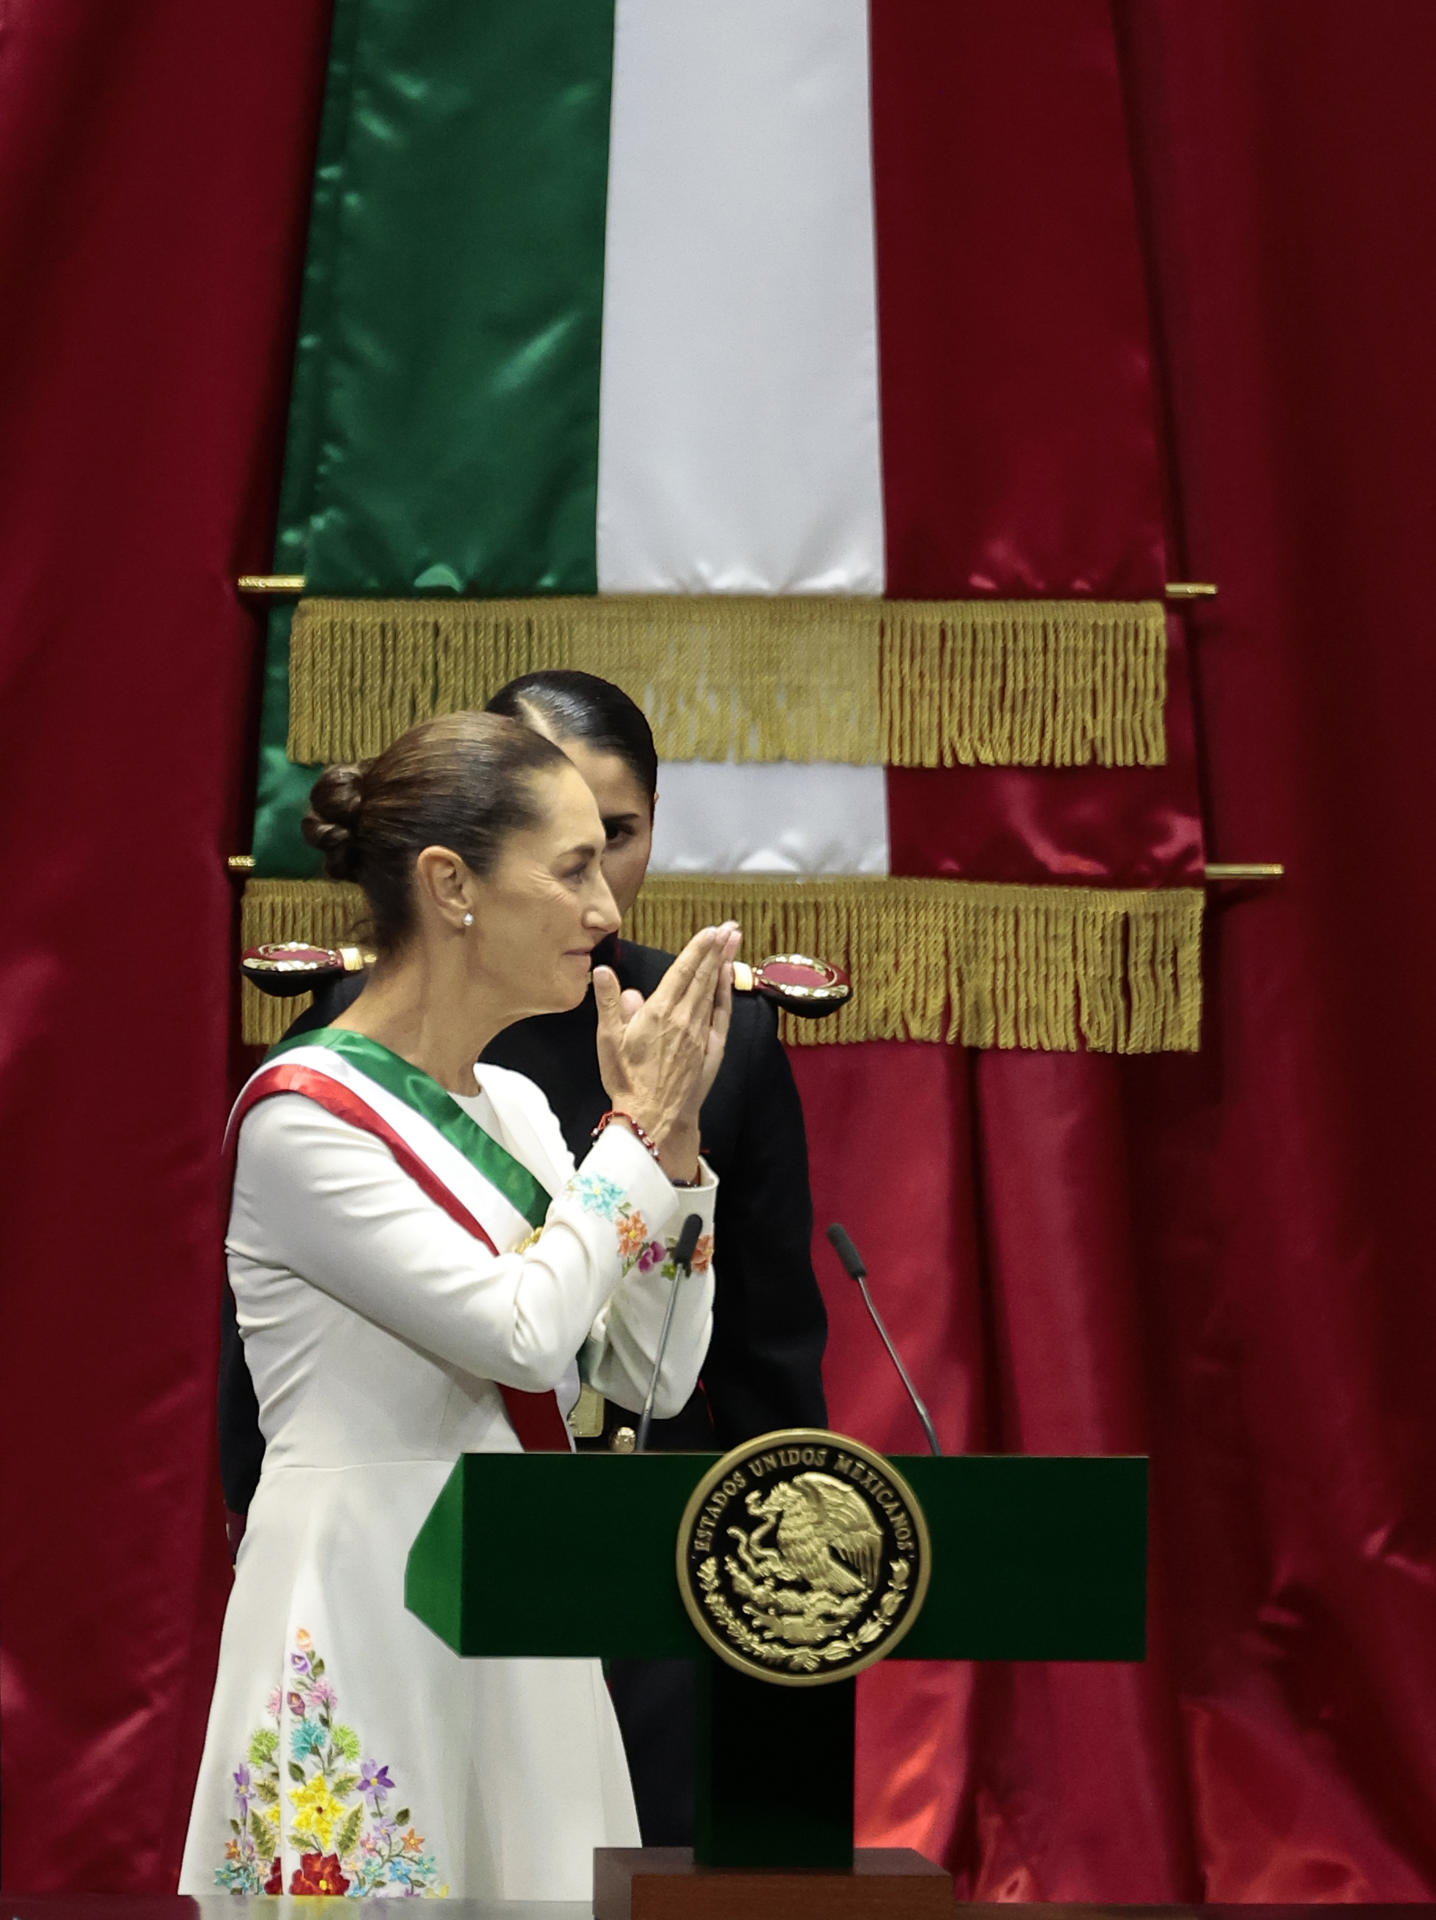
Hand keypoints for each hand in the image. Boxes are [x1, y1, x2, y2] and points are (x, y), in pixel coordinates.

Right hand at [595, 923, 739, 1177]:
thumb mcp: (608, 1040)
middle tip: (729, 926)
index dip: (697, 948)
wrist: (653, 1117)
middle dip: (716, 948)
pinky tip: (728, 978)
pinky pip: (721, 1013)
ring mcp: (700, 1032)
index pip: (682, 971)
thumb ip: (610, 1002)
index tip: (710, 929)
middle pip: (703, 975)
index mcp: (658, 1012)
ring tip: (734, 940)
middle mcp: (684, 1017)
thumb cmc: (626, 1079)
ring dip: (723, 963)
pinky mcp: (710, 1048)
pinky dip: (725, 992)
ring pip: (714, 990)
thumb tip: (605, 970)